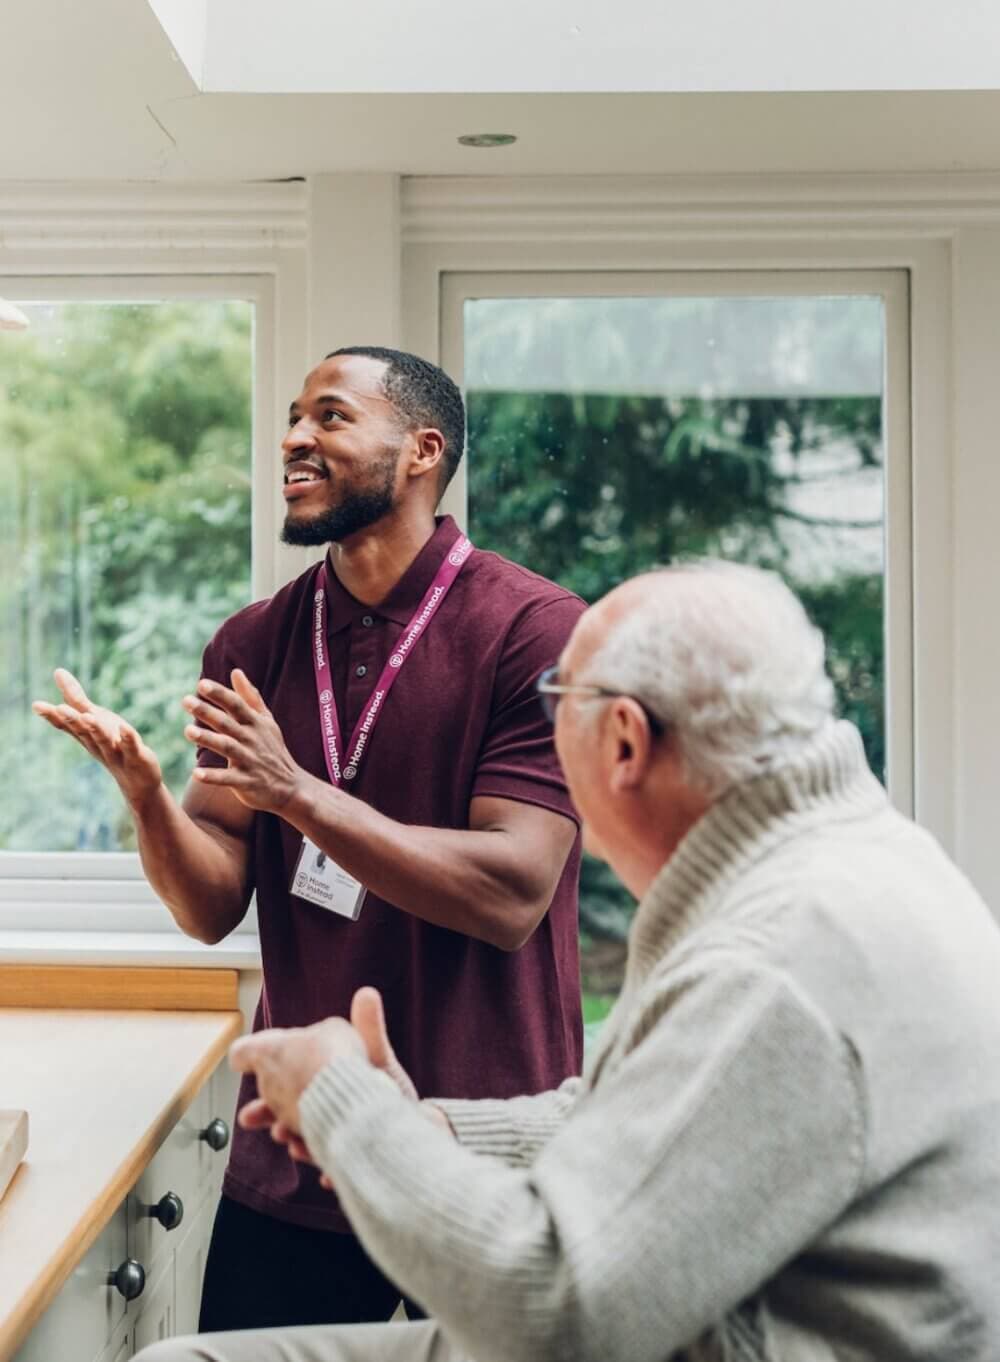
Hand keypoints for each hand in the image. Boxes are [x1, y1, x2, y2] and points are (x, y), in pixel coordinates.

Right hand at [32, 669, 162, 808]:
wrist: (137, 780)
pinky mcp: (136, 756)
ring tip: (88, 717)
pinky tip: (125, 727)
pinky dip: (128, 737)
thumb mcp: (94, 718)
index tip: (36, 705)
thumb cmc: (112, 744)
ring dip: (95, 728)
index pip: (66, 725)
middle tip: (59, 708)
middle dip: (71, 720)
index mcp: (86, 735)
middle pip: (82, 731)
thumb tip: (57, 671)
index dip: (52, 716)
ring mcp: (116, 752)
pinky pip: (131, 746)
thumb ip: (76, 698)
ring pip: (103, 739)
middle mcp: (97, 744)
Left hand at [184, 669, 305, 812]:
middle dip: (207, 712)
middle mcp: (252, 739)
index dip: (220, 694)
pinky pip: (228, 779)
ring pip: (227, 747)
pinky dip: (213, 777)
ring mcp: (250, 761)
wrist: (290, 787)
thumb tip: (236, 671)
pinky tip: (196, 773)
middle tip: (186, 701)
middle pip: (227, 723)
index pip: (237, 704)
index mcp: (255, 723)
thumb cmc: (273, 749)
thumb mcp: (266, 721)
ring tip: (187, 731)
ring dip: (208, 739)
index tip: (202, 685)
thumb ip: (250, 697)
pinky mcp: (247, 782)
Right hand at [235, 988, 427, 1188]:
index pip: (284, 1079)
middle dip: (267, 1115)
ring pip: (305, 1140)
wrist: (417, 1122)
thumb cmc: (389, 1089)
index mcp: (321, 1085)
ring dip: (297, 1143)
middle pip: (284, 1112)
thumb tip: (368, 992)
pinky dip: (331, 1172)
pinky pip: (336, 1169)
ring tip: (294, 1143)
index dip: (265, 1076)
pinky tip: (328, 1175)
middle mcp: (320, 1112)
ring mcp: (331, 1138)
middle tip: (252, 1116)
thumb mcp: (376, 1055)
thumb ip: (368, 1028)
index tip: (245, 1068)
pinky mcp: (347, 1161)